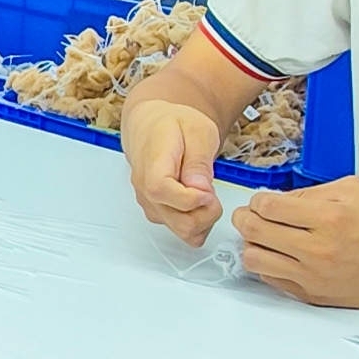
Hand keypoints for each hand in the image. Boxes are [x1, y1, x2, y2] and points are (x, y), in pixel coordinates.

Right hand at [121, 102, 224, 245]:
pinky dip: (199, 223)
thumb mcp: (197, 130)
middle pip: (179, 222)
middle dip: (207, 212)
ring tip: (207, 194)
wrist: (152, 127)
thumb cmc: (172, 126)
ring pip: (184, 232)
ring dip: (205, 219)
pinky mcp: (159, 214)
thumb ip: (199, 159)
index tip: (208, 190)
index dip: (192, 198)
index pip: (162, 192)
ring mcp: (151, 205)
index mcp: (151, 166)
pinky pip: (183, 232)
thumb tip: (199, 188)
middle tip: (213, 191)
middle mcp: (146, 191)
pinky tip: (201, 203)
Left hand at [233, 177, 358, 310]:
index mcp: (329, 217)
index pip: (268, 206)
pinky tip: (279, 255)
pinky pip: (270, 280)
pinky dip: (267, 265)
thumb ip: (310, 191)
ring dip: (252, 245)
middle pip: (254, 232)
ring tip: (263, 238)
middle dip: (244, 219)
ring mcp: (313, 276)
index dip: (257, 201)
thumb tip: (276, 200)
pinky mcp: (312, 295)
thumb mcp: (353, 190)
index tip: (262, 202)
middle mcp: (318, 249)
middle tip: (249, 216)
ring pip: (254, 259)